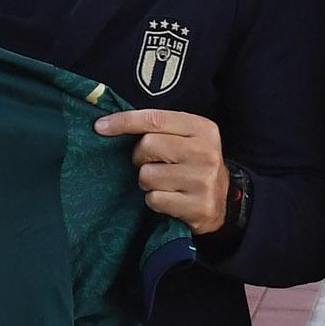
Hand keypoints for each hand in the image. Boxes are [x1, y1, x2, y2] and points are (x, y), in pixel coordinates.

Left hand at [95, 108, 230, 235]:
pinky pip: (154, 199)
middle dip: (140, 158)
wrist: (224, 202)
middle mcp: (205, 152)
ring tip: (164, 183)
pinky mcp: (198, 206)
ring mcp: (203, 180)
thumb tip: (106, 124)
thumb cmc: (193, 164)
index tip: (100, 127)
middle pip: (147, 146)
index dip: (124, 121)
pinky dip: (154, 201)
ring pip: (147, 175)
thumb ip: (158, 128)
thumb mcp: (186, 138)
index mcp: (202, 128)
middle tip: (153, 164)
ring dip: (147, 182)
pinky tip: (170, 199)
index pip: (155, 119)